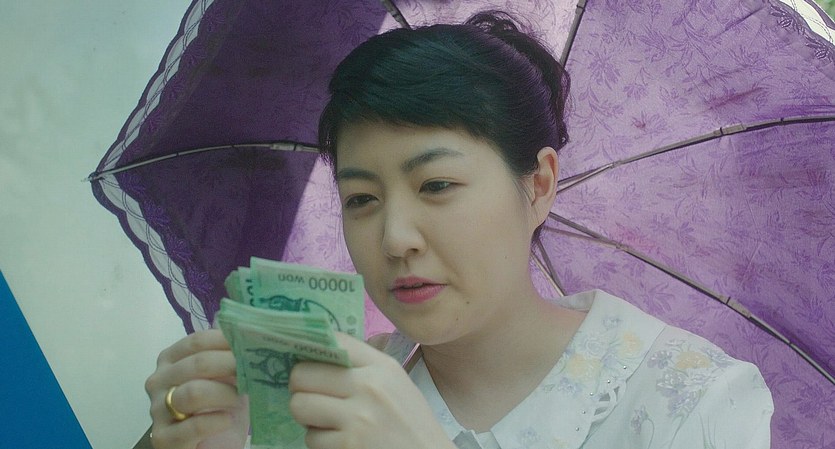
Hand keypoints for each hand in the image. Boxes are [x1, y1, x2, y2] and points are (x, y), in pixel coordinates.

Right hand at [144, 329, 248, 448]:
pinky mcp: (164, 439)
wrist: (211, 445)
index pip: (197, 341)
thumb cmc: (219, 405)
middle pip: (197, 364)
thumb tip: (245, 322)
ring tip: (240, 397)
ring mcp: (157, 411)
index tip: (252, 345)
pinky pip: (192, 426)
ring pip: (193, 393)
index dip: (227, 341)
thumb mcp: (226, 375)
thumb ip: (228, 350)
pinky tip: (228, 420)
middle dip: (231, 365)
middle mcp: (158, 381)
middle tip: (254, 370)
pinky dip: (216, 421)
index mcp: (170, 360)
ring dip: (225, 393)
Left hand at [288, 333, 454, 448]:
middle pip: (302, 375)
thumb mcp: (395, 384)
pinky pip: (310, 439)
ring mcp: (357, 417)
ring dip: (309, 419)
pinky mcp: (348, 445)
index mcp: (381, 366)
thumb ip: (362, 367)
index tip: (306, 359)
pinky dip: (321, 443)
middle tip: (312, 397)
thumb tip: (316, 356)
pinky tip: (341, 442)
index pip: (333, 341)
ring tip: (329, 423)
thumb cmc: (410, 423)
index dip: (310, 348)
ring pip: (300, 407)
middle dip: (301, 389)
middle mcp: (368, 385)